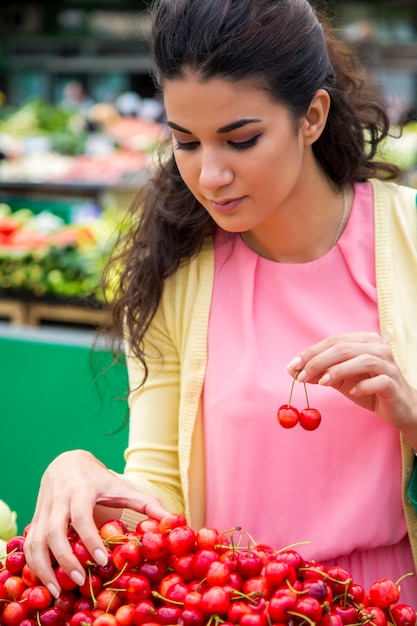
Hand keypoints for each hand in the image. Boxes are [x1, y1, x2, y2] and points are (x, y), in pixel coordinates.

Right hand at [24, 449, 168, 596]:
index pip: (81, 517)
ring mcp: (44, 511)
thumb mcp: (121, 486)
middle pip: (55, 532)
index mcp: (81, 491)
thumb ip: (146, 502)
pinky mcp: (36, 520)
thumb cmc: (99, 479)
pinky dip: (32, 564)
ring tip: (57, 589)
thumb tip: (172, 519)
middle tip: (80, 580)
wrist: (67, 463)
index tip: (101, 561)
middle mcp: (59, 501)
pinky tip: (44, 580)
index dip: (90, 539)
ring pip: (36, 541)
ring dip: (42, 567)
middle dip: (65, 559)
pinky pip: (29, 545)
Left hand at [286, 332, 416, 436]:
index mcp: (363, 341)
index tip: (292, 366)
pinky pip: (378, 380)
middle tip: (301, 376)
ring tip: (322, 383)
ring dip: (338, 371)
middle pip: (343, 348)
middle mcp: (377, 347)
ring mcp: (388, 364)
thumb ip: (318, 373)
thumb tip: (292, 371)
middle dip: (318, 361)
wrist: (398, 407)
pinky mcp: (394, 382)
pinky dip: (362, 386)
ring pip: (361, 360)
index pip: (332, 341)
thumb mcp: (339, 380)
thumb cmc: (367, 389)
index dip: (310, 353)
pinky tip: (352, 393)